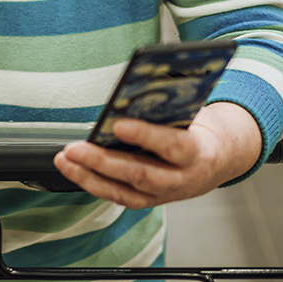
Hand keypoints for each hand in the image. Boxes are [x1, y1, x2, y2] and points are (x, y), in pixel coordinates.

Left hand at [53, 102, 261, 208]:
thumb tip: (136, 82)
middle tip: (76, 148)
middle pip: (139, 173)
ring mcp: (163, 194)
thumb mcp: (191, 111)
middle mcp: (180, 179)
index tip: (118, 124)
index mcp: (196, 152)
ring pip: (123, 191)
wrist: (217, 159)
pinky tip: (71, 168)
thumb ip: (167, 103)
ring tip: (64, 158)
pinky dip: (92, 182)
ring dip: (89, 175)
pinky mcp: (148, 199)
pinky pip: (117, 195)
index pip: (172, 145)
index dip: (146, 136)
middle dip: (103, 162)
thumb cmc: (197, 127)